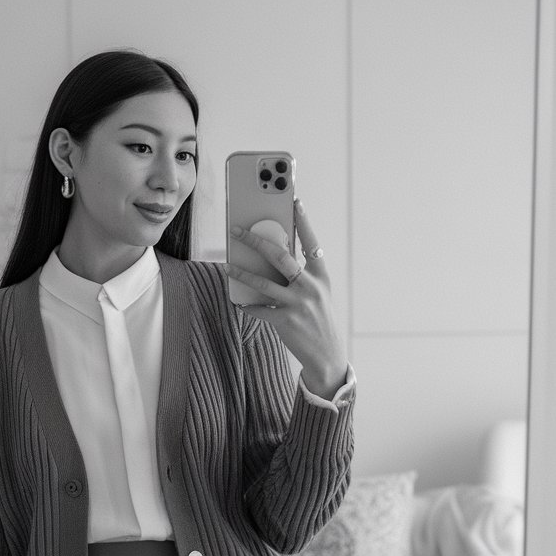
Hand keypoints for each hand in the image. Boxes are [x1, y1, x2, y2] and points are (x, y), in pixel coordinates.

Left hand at [225, 200, 347, 399]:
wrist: (327, 356)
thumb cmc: (318, 320)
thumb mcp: (318, 294)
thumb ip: (300, 276)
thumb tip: (273, 258)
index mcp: (321, 276)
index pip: (311, 242)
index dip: (302, 220)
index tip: (294, 200)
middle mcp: (311, 286)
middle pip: (279, 256)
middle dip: (255, 240)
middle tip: (237, 230)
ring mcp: (298, 304)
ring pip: (263, 282)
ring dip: (242, 272)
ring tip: (228, 265)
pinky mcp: (285, 321)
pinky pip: (259, 309)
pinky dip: (246, 304)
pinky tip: (237, 300)